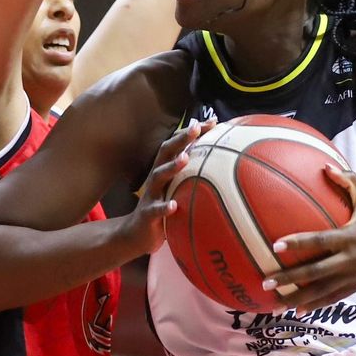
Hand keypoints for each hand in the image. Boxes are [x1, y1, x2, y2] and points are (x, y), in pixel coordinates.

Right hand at [122, 119, 212, 255]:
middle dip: (181, 139)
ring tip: (185, 158)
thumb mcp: (176, 189)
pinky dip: (164, 207)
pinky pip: (155, 210)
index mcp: (165, 170)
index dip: (193, 132)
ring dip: (172, 167)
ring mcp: (151, 195)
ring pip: (159, 176)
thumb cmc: (163, 208)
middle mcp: (157, 178)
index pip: (178, 145)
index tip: (212, 121)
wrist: (136, 233)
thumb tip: (219, 165)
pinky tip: (174, 205)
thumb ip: (191, 176)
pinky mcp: (147, 215)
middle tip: (196, 128)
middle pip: (166, 152)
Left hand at [265, 170, 355, 309]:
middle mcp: (352, 258)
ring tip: (275, 305)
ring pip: (323, 291)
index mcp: (351, 236)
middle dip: (289, 279)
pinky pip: (335, 297)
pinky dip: (317, 304)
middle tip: (266, 283)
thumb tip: (325, 165)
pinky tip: (299, 310)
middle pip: (316, 272)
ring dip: (299, 299)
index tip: (275, 245)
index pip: (320, 240)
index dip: (298, 243)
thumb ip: (347, 180)